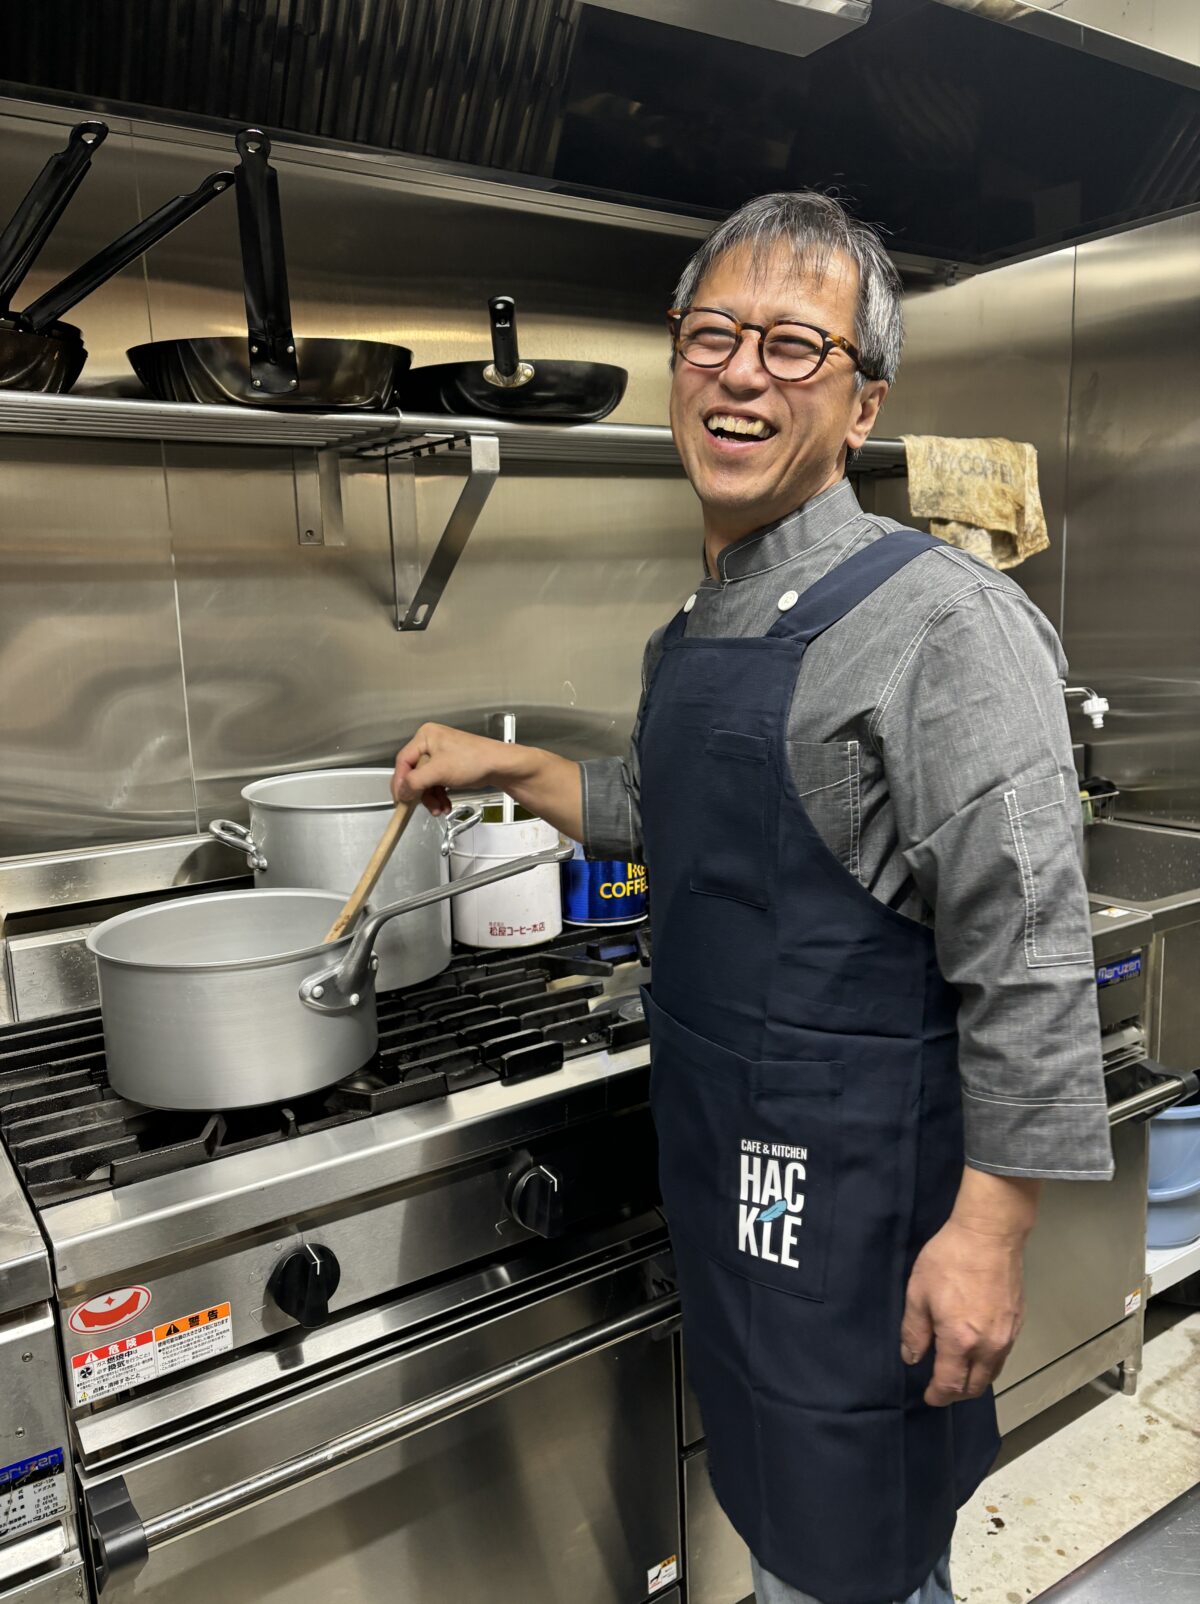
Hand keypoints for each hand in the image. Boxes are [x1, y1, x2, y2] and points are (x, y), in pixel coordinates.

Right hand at [392, 722, 520, 816]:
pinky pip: (436, 784)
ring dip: (430, 798)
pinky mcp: (448, 767)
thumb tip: (401, 792)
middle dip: (419, 793)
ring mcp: (440, 756)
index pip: (403, 761)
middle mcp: (430, 743)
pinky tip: (444, 805)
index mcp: (425, 737)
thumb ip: (415, 782)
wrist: (499, 766)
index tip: (400, 799)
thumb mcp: (438, 771)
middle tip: (420, 806)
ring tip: (438, 809)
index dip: (400, 782)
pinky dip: (439, 796)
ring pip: (425, 782)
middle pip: (414, 773)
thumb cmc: (474, 760)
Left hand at [900, 1171, 1038, 1406]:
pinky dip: (988, 1362)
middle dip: (957, 1393)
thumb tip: (912, 1358)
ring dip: (974, 1379)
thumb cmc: (949, 1259)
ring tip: (957, 1371)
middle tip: (941, 1388)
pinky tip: (975, 1351)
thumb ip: (914, 1331)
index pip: (951, 1385)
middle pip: (976, 1386)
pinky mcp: (1018, 1323)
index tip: (928, 1396)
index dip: (938, 1396)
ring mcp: (1008, 1335)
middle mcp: (989, 1346)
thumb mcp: (918, 1292)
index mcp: (961, 1340)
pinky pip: (1003, 1355)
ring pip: (992, 1373)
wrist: (990, 1234)